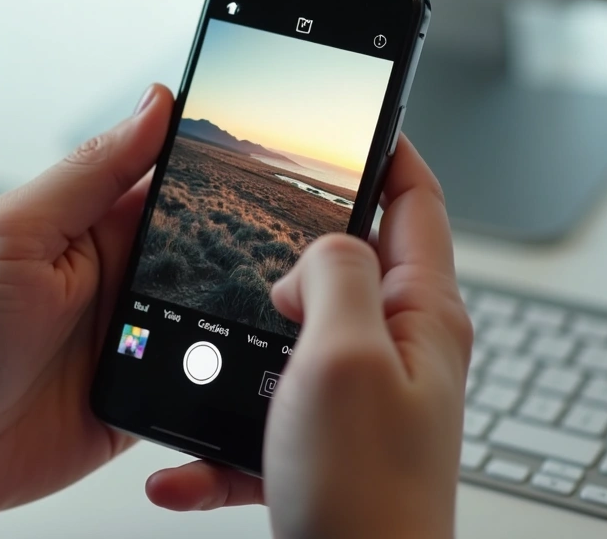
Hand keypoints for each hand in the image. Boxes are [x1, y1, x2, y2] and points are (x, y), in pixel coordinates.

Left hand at [0, 84, 249, 537]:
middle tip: (292, 247)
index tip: (267, 149)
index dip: (216, 164)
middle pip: (210, 251)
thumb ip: (89, 173)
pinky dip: (228, 378)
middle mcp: (121, 280)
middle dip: (249, 246)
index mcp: (95, 228)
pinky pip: (202, 383)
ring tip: (286, 310)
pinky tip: (254, 372)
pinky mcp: (141, 398)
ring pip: (218, 318)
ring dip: (244, 315)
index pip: (172, 182)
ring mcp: (134, 341)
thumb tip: (155, 104)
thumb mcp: (15, 234)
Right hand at [146, 136, 471, 538]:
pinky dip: (220, 437)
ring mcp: (362, 400)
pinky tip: (184, 464)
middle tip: (242, 224)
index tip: (350, 111)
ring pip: (293, 339)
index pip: (416, 201)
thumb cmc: (367, 495)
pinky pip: (265, 417)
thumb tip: (317, 248)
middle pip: (346, 264)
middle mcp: (399, 353)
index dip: (386, 146)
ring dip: (241, 347)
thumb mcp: (346, 357)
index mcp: (422, 316)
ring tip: (204, 350)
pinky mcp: (324, 444)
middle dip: (289, 243)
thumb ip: (332, 275)